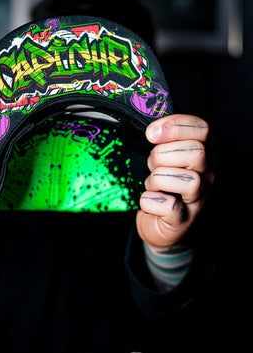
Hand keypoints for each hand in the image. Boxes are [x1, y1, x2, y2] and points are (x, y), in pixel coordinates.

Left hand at [136, 114, 213, 247]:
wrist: (157, 226)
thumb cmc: (159, 190)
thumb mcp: (160, 160)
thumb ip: (161, 143)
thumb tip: (154, 130)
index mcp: (199, 156)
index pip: (202, 129)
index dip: (176, 126)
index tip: (152, 133)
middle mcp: (204, 176)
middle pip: (197, 152)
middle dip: (163, 154)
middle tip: (151, 165)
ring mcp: (196, 200)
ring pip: (187, 179)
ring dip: (158, 179)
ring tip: (152, 185)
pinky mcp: (182, 220)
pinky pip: (168, 206)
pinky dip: (150, 201)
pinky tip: (148, 201)